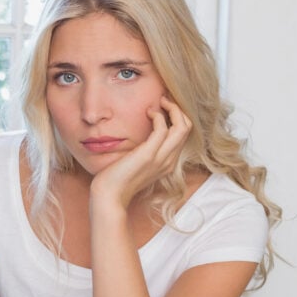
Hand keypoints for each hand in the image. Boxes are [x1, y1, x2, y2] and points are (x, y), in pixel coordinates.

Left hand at [90, 95, 191, 210]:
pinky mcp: (149, 155)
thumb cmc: (117, 180)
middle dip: (178, 109)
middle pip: (187, 128)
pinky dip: (158, 116)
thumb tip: (141, 137)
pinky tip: (148, 112)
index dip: (177, 118)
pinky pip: (163, 129)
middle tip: (164, 99)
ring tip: (159, 101)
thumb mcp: (136, 164)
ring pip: (182, 127)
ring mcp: (161, 158)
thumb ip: (144, 152)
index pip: (183, 135)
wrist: (109, 196)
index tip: (164, 107)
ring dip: (172, 109)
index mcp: (167, 163)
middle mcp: (169, 161)